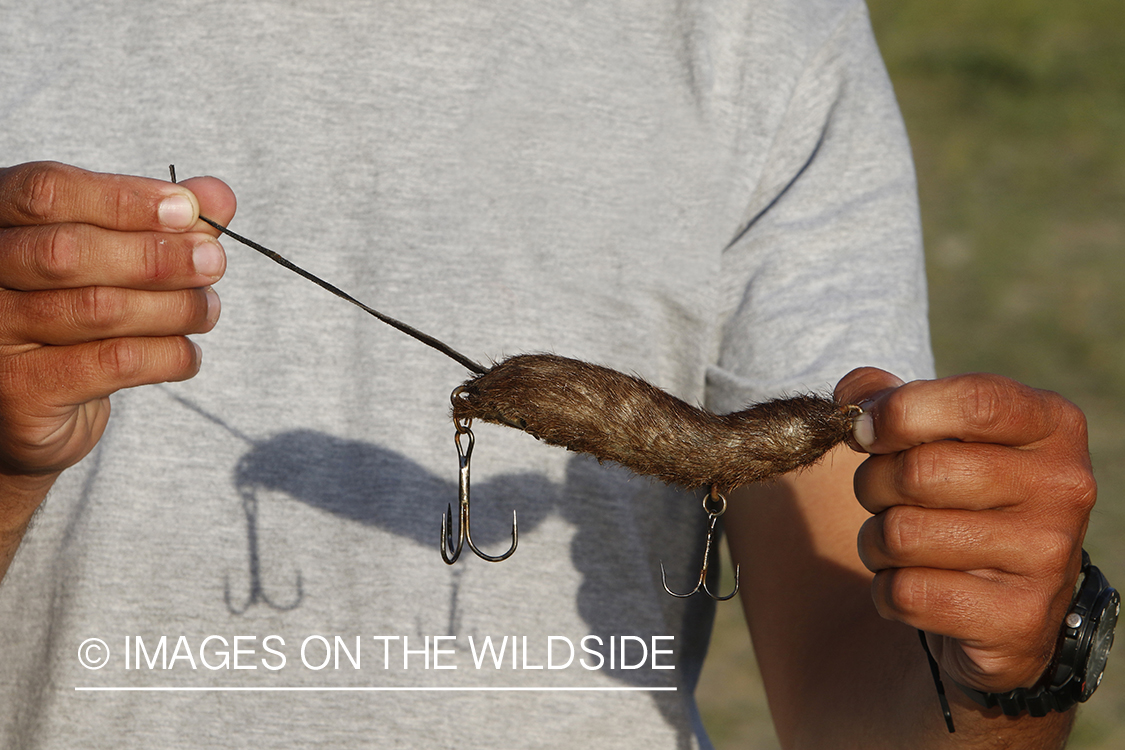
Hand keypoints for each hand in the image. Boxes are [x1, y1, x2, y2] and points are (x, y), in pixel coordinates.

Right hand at [0, 162, 234, 512]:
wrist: (36, 408)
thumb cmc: (76, 314)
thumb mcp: (116, 256)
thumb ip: (163, 222)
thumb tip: (217, 195)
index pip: (47, 193)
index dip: (124, 198)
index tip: (189, 210)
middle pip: (69, 251)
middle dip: (157, 255)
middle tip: (213, 262)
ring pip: (99, 309)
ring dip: (174, 307)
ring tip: (208, 309)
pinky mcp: (22, 391)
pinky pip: (113, 363)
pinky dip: (169, 354)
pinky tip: (188, 353)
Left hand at [835, 367, 1094, 694]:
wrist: (1003, 606)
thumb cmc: (961, 496)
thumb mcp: (939, 435)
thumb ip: (890, 399)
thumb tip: (852, 399)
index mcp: (1052, 425)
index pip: (973, 402)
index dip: (899, 412)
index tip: (864, 431)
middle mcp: (1064, 487)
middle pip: (920, 473)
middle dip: (873, 485)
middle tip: (882, 497)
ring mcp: (1048, 557)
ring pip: (903, 535)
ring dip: (876, 542)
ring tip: (900, 545)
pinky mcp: (1019, 619)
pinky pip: (907, 594)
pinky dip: (887, 593)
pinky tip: (914, 587)